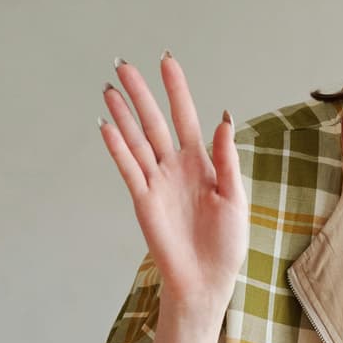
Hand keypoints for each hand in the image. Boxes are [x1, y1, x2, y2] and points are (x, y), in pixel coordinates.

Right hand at [98, 53, 246, 316]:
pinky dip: (117, 147)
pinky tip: (107, 125)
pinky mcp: (143, 201)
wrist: (206, 280)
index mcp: (202, 163)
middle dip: (140, 93)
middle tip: (123, 64)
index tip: (166, 61)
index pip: (186, 116)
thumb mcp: (235, 198)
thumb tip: (224, 119)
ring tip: (109, 88)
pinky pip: (128, 168)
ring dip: (123, 115)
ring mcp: (157, 182)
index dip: (176, 89)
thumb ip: (227, 158)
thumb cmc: (225, 244)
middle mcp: (175, 167)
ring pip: (136, 140)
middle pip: (154, 122)